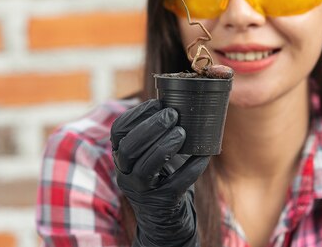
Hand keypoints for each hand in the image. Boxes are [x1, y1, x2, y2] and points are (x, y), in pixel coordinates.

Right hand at [110, 99, 209, 246]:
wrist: (163, 219)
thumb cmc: (161, 176)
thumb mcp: (151, 154)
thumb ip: (157, 132)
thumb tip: (178, 101)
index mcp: (121, 156)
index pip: (118, 131)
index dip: (136, 114)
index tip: (158, 102)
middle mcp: (125, 173)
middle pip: (128, 148)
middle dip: (150, 128)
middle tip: (172, 115)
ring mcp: (141, 191)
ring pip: (145, 168)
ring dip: (164, 146)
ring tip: (182, 132)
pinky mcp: (161, 204)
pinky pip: (175, 185)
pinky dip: (191, 169)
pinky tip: (203, 156)